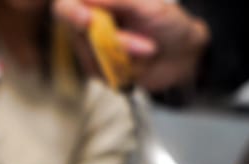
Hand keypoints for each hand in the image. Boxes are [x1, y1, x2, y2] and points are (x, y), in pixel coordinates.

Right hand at [52, 0, 209, 91]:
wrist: (182, 56)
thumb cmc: (168, 24)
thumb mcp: (149, 7)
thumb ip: (120, 0)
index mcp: (99, 2)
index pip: (66, 5)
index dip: (70, 12)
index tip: (85, 19)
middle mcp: (89, 23)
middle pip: (75, 31)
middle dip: (110, 38)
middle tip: (142, 44)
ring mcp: (91, 49)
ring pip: (91, 54)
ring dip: (123, 52)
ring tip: (149, 49)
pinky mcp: (98, 71)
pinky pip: (101, 72)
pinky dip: (122, 67)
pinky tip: (139, 62)